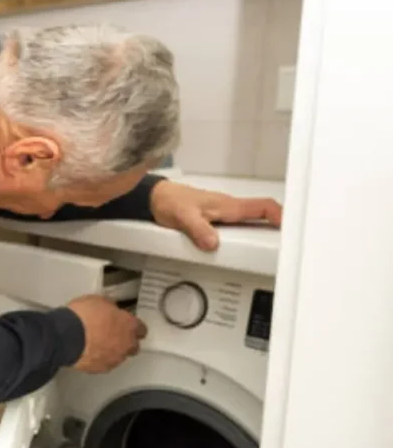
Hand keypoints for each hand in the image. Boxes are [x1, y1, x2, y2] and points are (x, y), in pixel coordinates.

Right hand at [67, 295, 146, 372]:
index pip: (141, 329)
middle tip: (113, 334)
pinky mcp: (100, 368)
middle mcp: (126, 344)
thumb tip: (109, 308)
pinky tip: (89, 352)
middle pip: (133, 346)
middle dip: (126, 341)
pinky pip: (104, 363)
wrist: (66, 336)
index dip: (133, 325)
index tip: (127, 323)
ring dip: (112, 350)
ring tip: (97, 343)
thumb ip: (110, 307)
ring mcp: (114, 358)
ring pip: (119, 356)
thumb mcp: (98, 301)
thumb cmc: (82, 317)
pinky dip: (99, 359)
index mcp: (129, 325)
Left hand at [149, 181, 282, 250]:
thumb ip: (198, 229)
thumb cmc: (170, 202)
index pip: (262, 206)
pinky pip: (237, 226)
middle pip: (262, 215)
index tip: (292, 228)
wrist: (155, 198)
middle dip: (278, 227)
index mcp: (228, 206)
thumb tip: (213, 243)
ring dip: (263, 231)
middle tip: (290, 244)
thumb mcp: (183, 216)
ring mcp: (223, 214)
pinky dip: (246, 234)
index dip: (280, 215)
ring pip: (250, 221)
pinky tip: (246, 247)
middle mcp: (229, 209)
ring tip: (274, 249)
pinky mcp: (215, 220)